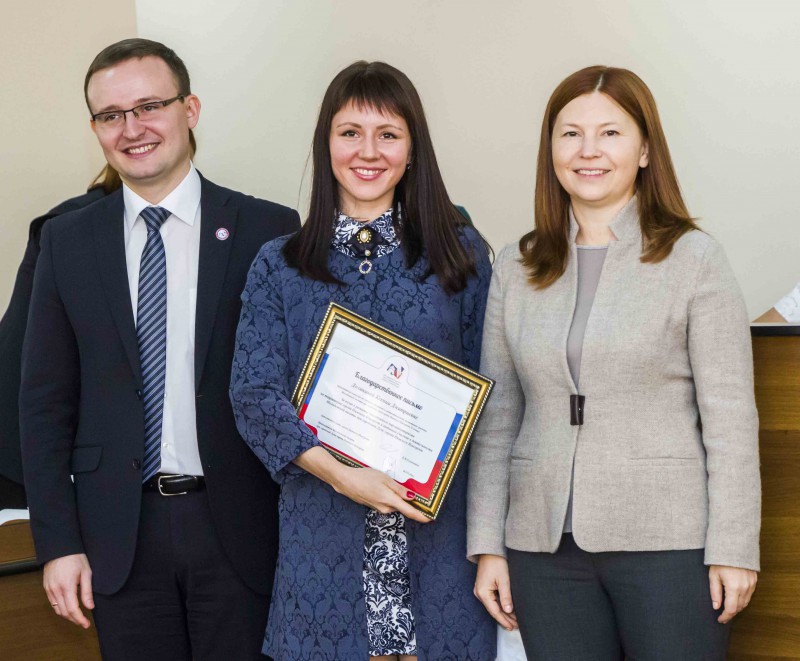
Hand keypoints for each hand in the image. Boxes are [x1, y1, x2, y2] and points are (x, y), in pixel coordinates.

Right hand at [43, 553, 93, 627]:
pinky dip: (60, 609)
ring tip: (78, 617)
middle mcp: (56, 590)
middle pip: (64, 612)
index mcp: (67, 586)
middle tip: (84, 622)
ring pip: (57, 609)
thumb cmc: (76, 558)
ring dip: (67, 616)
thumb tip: (90, 607)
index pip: (73, 609)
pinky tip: (68, 608)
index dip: (80, 619)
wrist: (60, 548)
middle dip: (74, 620)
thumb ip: (87, 591)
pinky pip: (53, 603)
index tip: (87, 624)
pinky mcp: (46, 587)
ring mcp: (49, 589)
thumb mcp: (86, 573)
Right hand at [294, 447, 429, 523]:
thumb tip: (411, 497)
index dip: (421, 516)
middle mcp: (385, 508)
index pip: (409, 512)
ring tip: (395, 483)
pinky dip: (389, 496)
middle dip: (408, 501)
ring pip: (393, 503)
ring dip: (397, 497)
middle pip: (402, 507)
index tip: (431, 518)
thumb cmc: (364, 477)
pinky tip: (384, 486)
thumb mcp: (384, 479)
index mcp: (389, 501)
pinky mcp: (372, 505)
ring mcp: (378, 507)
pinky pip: (386, 502)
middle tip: (415, 489)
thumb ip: (398, 489)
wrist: (345, 481)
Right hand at [474, 554, 516, 630]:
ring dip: (503, 613)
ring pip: (493, 605)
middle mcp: (479, 593)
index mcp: (483, 593)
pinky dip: (500, 605)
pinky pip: (492, 600)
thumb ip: (506, 597)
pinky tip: (508, 610)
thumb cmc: (497, 562)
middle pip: (493, 610)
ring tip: (514, 620)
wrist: (489, 550)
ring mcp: (480, 590)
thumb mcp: (504, 580)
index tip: (513, 627)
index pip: (495, 611)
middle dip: (505, 618)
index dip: (504, 620)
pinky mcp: (483, 587)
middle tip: (516, 626)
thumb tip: (508, 611)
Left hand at [709, 564, 757, 623]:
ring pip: (745, 602)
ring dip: (737, 607)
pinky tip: (736, 599)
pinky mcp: (754, 580)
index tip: (719, 620)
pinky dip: (743, 600)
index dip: (725, 617)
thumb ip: (715, 593)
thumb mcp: (713, 575)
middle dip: (731, 613)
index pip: (731, 609)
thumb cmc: (721, 560)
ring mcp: (751, 584)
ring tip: (728, 609)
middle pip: (739, 607)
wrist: (734, 547)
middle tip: (722, 616)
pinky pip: (749, 595)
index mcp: (734, 587)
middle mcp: (745, 588)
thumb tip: (716, 607)